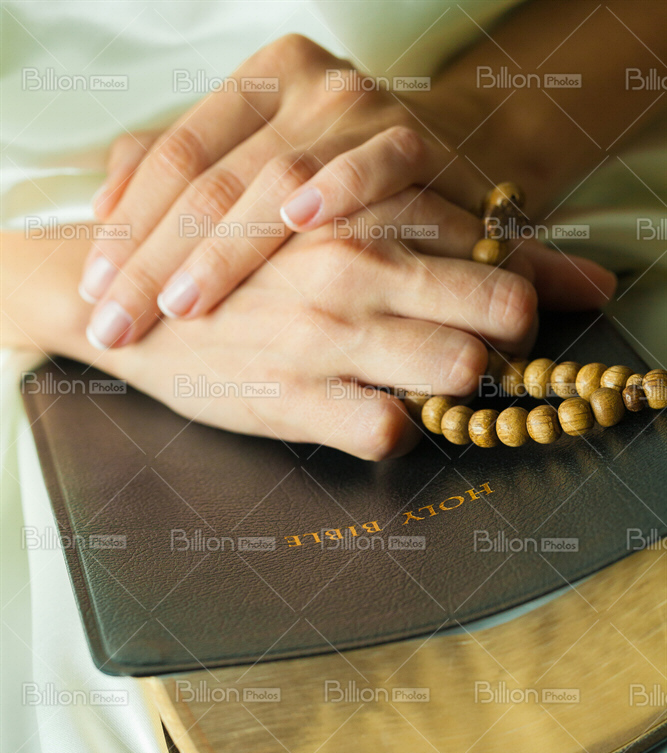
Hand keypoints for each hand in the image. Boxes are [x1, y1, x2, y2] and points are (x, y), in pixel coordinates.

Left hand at [79, 33, 497, 348]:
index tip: (95, 291)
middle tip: (120, 321)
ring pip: (276, 177)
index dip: (128, 226)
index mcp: (254, 86)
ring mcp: (356, 111)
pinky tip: (299, 224)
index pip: (173, 156)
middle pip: (211, 178)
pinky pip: (375, 166)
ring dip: (225, 249)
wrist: (450, 166)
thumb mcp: (255, 165)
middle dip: (157, 258)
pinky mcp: (412, 139)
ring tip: (182, 305)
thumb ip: (182, 174)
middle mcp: (301, 88)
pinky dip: (339, 192)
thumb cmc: (338, 188)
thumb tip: (101, 204)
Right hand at [83, 188, 613, 460]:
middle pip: (504, 308)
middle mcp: (358, 264)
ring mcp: (329, 334)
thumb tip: (536, 268)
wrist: (133, 303)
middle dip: (509, 341)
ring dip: (457, 389)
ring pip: (460, 370)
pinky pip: (392, 432)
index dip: (516, 290)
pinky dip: (397, 433)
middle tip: (477, 351)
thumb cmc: (238, 265)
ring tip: (421, 384)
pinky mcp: (297, 401)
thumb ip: (412, 232)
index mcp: (366, 209)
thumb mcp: (319, 225)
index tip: (496, 311)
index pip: (497, 248)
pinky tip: (371, 415)